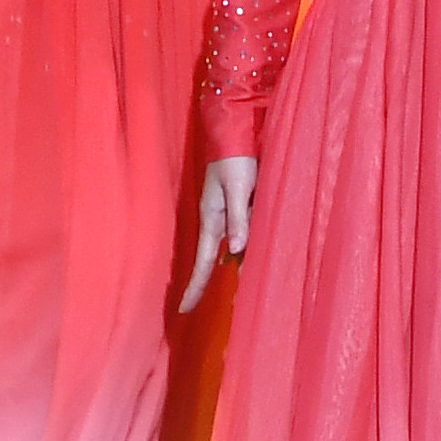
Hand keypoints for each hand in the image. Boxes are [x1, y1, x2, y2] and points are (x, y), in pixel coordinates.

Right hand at [176, 154, 259, 314]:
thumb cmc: (236, 158)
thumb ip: (237, 218)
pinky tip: (257, 252)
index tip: (184, 310)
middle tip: (214, 304)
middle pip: (217, 259)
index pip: (201, 261)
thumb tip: (234, 253)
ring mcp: (230, 215)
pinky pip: (246, 232)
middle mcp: (219, 221)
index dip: (195, 286)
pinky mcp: (242, 208)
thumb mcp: (237, 187)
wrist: (238, 131)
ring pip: (236, 246)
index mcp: (212, 219)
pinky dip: (250, 243)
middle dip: (216, 280)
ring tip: (242, 278)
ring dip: (239, 261)